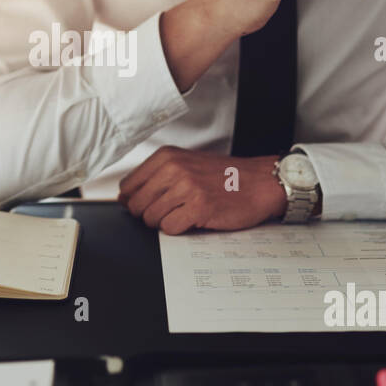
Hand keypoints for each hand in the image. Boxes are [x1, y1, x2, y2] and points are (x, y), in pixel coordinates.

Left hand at [117, 147, 285, 234]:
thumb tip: (125, 197)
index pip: (128, 186)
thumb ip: (156, 177)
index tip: (147, 204)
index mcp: (167, 156)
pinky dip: (179, 229)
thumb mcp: (186, 164)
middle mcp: (174, 169)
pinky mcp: (199, 207)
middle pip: (136, 205)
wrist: (260, 182)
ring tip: (184, 214)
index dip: (134, 201)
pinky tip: (193, 220)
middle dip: (148, 215)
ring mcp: (186, 188)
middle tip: (169, 212)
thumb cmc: (224, 176)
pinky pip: (170, 228)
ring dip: (165, 222)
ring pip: (151, 218)